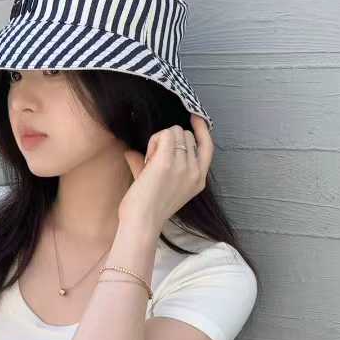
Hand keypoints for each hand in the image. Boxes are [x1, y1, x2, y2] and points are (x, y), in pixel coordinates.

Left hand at [119, 113, 213, 230]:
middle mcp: (195, 172)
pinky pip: (164, 134)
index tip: (195, 117)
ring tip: (150, 162)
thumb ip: (152, 166)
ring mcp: (183, 166)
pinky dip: (154, 142)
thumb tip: (132, 152)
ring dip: (159, 141)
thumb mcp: (161, 187)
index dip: (202, 129)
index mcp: (199, 180)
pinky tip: (148, 158)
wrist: (142, 223)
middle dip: (169, 140)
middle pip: (185, 135)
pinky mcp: (168, 162)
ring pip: (174, 132)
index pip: (208, 147)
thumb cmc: (147, 210)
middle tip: (154, 161)